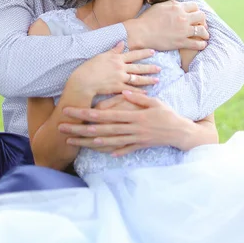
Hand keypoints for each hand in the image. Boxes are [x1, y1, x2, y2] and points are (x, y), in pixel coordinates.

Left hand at [58, 91, 187, 154]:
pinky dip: (109, 151)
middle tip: (63, 127)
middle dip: (81, 128)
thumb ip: (138, 98)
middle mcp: (130, 130)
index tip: (72, 111)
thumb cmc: (167, 114)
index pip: (105, 115)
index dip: (87, 114)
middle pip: (101, 129)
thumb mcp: (154, 102)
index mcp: (133, 117)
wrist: (180, 133)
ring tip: (73, 140)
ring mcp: (133, 140)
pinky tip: (97, 150)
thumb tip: (123, 92)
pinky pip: (121, 150)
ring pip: (107, 142)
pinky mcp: (138, 146)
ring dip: (88, 141)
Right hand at [71, 42, 160, 95]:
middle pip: (138, 67)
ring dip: (148, 79)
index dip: (144, 53)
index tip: (153, 52)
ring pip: (137, 79)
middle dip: (150, 67)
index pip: (133, 54)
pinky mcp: (118, 88)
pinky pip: (131, 89)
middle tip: (160, 68)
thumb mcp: (101, 55)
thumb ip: (113, 50)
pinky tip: (146, 92)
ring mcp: (120, 78)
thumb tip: (121, 42)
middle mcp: (121, 67)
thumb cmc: (89, 67)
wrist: (84, 81)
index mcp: (117, 58)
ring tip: (157, 80)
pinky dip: (139, 91)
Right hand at [126, 1, 208, 51]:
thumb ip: (172, 4)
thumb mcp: (160, 6)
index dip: (196, 11)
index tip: (196, 16)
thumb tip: (179, 4)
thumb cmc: (147, 19)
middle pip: (201, 16)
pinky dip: (202, 44)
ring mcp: (183, 30)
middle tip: (202, 25)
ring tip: (205, 36)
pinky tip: (202, 45)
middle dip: (203, 21)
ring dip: (205, 33)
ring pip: (202, 30)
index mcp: (177, 7)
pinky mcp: (181, 42)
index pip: (195, 6)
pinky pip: (197, 43)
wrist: (141, 32)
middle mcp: (182, 17)